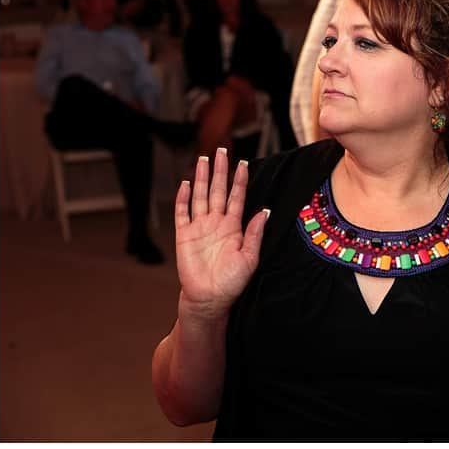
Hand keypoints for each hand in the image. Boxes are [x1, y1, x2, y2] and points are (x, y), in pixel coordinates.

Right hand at [174, 148, 268, 318]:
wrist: (210, 298)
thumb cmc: (232, 282)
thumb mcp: (250, 257)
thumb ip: (255, 233)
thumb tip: (265, 211)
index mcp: (234, 227)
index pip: (237, 197)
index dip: (239, 180)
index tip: (244, 163)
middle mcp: (216, 223)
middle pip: (218, 190)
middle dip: (220, 171)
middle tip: (222, 150)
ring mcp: (199, 227)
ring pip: (201, 196)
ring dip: (202, 178)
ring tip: (204, 160)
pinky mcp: (184, 235)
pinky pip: (182, 213)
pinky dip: (183, 198)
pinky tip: (186, 184)